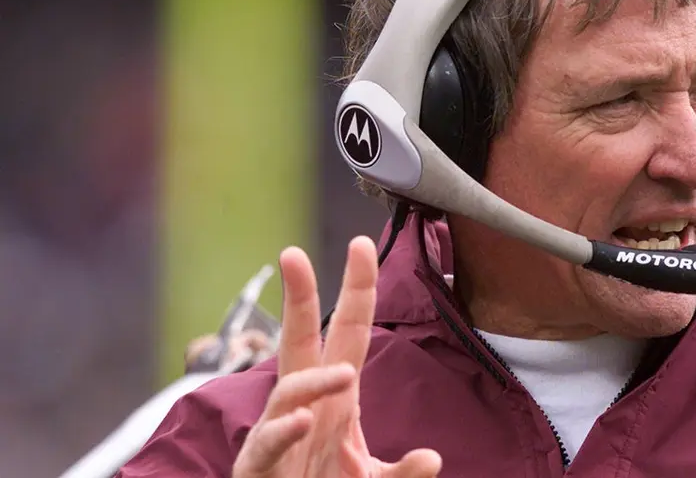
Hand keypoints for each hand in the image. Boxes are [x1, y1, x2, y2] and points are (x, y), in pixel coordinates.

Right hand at [231, 236, 442, 477]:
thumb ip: (403, 472)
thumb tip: (432, 458)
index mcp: (336, 397)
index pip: (348, 332)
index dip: (356, 290)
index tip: (361, 245)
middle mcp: (305, 405)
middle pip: (299, 340)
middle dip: (298, 297)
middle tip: (292, 252)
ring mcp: (279, 433)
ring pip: (288, 391)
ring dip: (315, 381)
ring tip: (346, 378)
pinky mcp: (259, 467)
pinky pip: (267, 443)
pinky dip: (284, 431)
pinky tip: (305, 420)